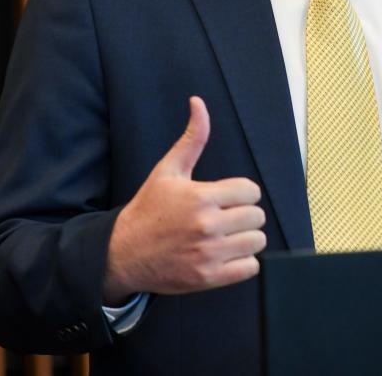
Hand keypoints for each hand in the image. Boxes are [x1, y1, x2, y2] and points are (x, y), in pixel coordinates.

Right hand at [103, 96, 266, 302]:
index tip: (228, 198)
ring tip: (228, 236)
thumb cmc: (148, 210)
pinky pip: (250, 268)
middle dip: (245, 214)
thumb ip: (192, 138)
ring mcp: (209, 253)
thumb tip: (199, 104)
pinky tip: (227, 254)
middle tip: (227, 217)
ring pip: (256, 241)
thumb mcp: (168, 170)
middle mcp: (207, 225)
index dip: (242, 193)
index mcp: (201, 197)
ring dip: (246, 238)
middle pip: (256, 216)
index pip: (251, 191)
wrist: (124, 252)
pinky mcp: (209, 277)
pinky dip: (243, 262)